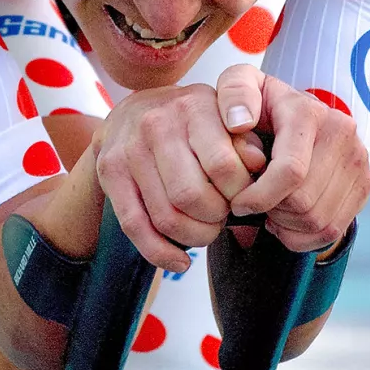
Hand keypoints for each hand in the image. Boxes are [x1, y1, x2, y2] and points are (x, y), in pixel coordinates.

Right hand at [93, 84, 266, 272]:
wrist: (131, 112)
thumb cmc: (189, 121)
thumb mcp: (223, 117)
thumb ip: (244, 141)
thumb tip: (258, 165)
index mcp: (194, 106)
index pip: (224, 166)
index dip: (240, 194)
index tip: (243, 199)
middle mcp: (157, 124)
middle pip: (192, 196)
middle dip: (216, 218)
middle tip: (222, 216)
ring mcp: (130, 150)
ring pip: (166, 216)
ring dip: (194, 237)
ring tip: (205, 230)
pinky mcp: (110, 173)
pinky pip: (135, 226)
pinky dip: (161, 254)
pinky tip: (181, 262)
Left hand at [217, 64, 369, 252]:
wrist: (295, 115)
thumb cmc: (259, 106)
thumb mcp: (240, 84)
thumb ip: (233, 92)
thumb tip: (240, 122)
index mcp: (308, 112)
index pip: (290, 171)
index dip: (259, 197)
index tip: (238, 202)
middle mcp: (341, 132)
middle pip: (303, 202)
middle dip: (271, 210)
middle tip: (255, 202)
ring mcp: (358, 159)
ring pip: (318, 220)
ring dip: (286, 224)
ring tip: (270, 207)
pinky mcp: (364, 183)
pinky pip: (333, 230)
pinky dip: (303, 236)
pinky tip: (287, 219)